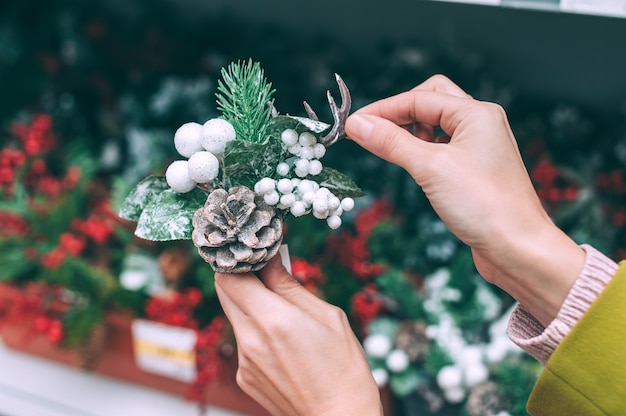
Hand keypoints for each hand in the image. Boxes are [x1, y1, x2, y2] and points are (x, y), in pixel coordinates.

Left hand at [215, 255, 382, 415]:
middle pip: (224, 292)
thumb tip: (271, 260)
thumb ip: (290, 287)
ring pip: (235, 316)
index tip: (256, 253)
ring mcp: (244, 362)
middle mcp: (250, 340)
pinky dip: (256, 330)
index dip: (238, 260)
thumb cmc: (344, 367)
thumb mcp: (326, 316)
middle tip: (267, 272)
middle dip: (241, 277)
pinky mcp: (245, 377)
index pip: (229, 276)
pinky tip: (284, 342)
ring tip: (283, 311)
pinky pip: (243, 341)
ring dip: (251, 304)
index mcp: (272, 320)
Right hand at [345, 75, 584, 325]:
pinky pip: (442, 147)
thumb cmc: (483, 205)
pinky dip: (422, 151)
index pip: (418, 98)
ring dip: (410, 132)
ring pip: (436, 125)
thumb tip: (356, 124)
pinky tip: (413, 166)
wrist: (518, 249)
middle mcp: (481, 124)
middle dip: (400, 113)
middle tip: (374, 132)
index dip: (382, 110)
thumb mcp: (429, 168)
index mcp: (476, 114)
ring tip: (391, 150)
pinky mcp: (475, 170)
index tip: (352, 125)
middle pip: (430, 101)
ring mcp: (480, 147)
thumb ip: (391, 142)